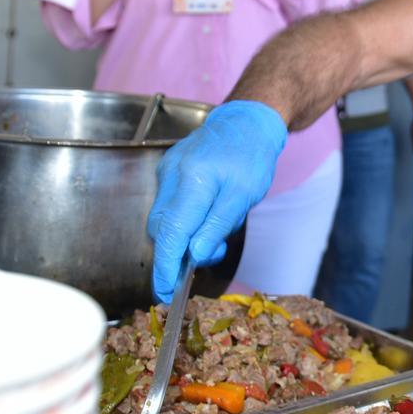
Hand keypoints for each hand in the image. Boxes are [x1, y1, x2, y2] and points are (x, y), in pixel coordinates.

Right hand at [146, 100, 288, 299]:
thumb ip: (217, 226)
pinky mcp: (167, 171)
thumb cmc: (251, 157)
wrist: (246, 122)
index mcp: (193, 180)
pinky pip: (168, 205)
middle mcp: (172, 175)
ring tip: (215, 232)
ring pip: (164, 219)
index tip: (165, 292)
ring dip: (183, 237)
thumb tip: (194, 255)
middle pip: (161, 229)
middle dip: (178, 253)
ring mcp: (166, 171)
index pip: (170, 234)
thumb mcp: (244, 195)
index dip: (165, 266)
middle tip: (209, 256)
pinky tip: (206, 215)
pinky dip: (182, 220)